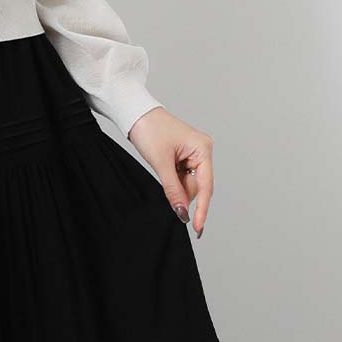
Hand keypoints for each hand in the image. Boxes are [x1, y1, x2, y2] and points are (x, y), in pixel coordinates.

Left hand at [127, 105, 212, 235]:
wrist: (135, 113)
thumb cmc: (150, 130)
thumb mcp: (161, 163)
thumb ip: (173, 190)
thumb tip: (182, 213)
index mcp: (203, 149)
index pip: (206, 186)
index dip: (201, 209)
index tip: (198, 228)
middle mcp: (202, 151)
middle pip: (196, 186)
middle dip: (182, 194)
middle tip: (167, 193)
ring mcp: (193, 154)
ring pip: (188, 183)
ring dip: (175, 188)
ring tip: (160, 169)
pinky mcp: (183, 156)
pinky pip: (181, 177)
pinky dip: (172, 182)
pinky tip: (163, 172)